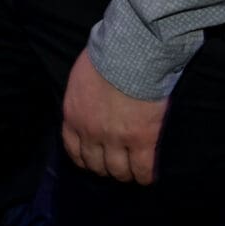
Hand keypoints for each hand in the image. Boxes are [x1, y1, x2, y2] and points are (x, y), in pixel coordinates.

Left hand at [60, 50, 165, 185]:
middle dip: (106, 167)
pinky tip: (150, 173)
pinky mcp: (143, 140)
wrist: (132, 50)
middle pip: (96, 165)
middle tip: (118, 164)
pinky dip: (146, 175)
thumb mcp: (83, 75)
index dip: (87, 159)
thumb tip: (92, 101)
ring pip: (119, 171)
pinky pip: (144, 169)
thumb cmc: (108, 53)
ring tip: (135, 170)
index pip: (74, 150)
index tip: (97, 159)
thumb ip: (83, 96)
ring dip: (126, 173)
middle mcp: (92, 132)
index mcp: (74, 115)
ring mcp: (117, 139)